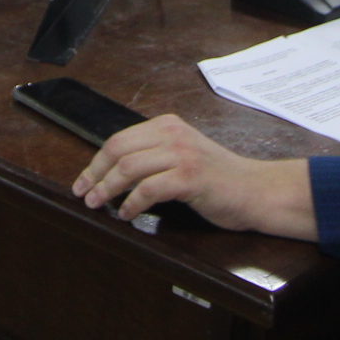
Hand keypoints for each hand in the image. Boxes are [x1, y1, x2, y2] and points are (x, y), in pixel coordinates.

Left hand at [73, 116, 316, 239]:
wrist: (256, 190)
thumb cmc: (218, 179)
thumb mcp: (182, 155)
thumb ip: (154, 155)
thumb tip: (111, 172)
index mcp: (167, 125)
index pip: (119, 140)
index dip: (95, 162)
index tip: (83, 180)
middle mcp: (173, 134)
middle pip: (118, 150)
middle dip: (95, 174)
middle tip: (84, 195)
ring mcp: (182, 155)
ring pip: (129, 168)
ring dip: (107, 189)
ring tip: (98, 205)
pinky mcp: (190, 178)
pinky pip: (148, 189)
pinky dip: (132, 203)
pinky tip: (127, 214)